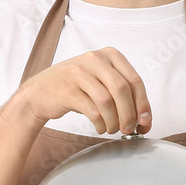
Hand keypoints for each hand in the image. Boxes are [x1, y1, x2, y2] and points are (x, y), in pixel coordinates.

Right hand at [18, 47, 151, 135]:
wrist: (40, 92)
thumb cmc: (76, 88)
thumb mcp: (102, 82)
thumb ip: (123, 94)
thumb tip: (144, 119)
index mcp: (109, 55)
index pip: (135, 81)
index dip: (143, 105)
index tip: (145, 122)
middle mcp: (95, 59)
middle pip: (122, 90)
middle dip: (129, 115)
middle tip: (128, 130)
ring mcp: (79, 72)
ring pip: (107, 101)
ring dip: (114, 121)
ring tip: (112, 129)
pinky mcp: (67, 89)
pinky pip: (92, 110)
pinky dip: (101, 123)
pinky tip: (100, 127)